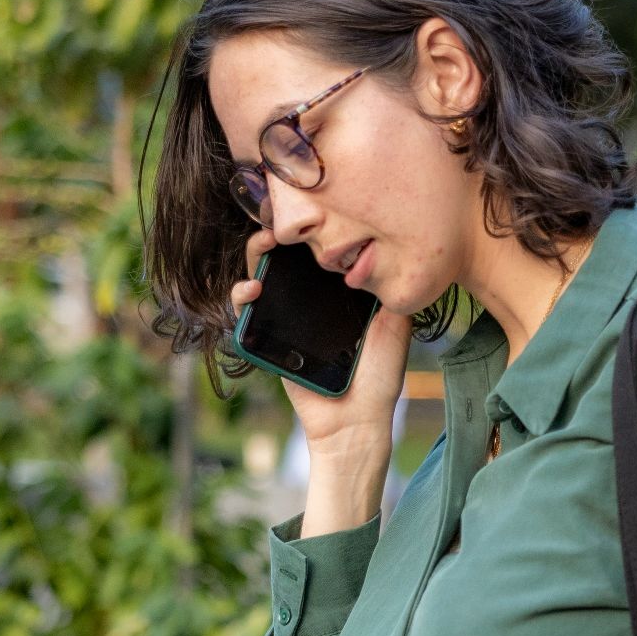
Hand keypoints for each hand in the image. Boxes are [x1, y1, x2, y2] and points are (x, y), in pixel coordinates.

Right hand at [231, 227, 410, 461]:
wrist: (355, 423)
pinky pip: (247, 316)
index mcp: (337, 298)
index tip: (308, 212)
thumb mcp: (395, 331)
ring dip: (254, 258)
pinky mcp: (267, 342)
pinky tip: (251, 289)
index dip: (308, 234)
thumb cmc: (377, 381)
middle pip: (284, 262)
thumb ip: (391, 295)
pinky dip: (242, 298)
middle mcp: (310, 306)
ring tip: (263, 247)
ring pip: (261, 280)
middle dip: (276, 236)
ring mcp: (286, 322)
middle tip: (277, 224)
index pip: (317, 256)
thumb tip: (392, 254)